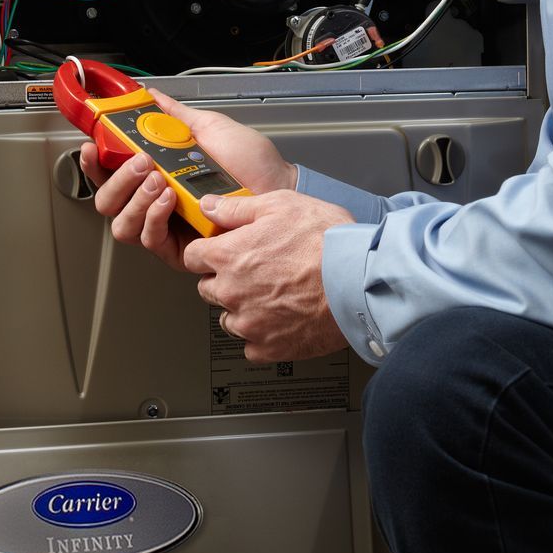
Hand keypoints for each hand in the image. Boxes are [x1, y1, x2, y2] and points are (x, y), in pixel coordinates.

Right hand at [80, 88, 296, 269]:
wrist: (276, 186)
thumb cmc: (250, 163)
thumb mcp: (208, 128)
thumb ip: (175, 116)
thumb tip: (153, 97)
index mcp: (156, 174)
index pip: (110, 174)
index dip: (94, 163)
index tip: (92, 146)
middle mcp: (155, 203)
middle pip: (108, 202)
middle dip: (118, 180)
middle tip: (141, 161)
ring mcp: (166, 227)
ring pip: (122, 224)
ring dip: (135, 198)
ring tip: (159, 178)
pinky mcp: (181, 250)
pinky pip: (150, 239)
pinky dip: (154, 217)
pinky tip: (168, 199)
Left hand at [183, 190, 352, 362]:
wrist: (359, 281)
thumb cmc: (326, 242)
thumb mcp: (281, 205)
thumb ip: (237, 208)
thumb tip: (209, 206)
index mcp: (229, 256)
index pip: (193, 257)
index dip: (207, 251)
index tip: (220, 252)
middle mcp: (232, 292)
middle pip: (207, 289)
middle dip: (225, 279)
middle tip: (255, 271)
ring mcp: (249, 323)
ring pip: (228, 319)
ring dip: (242, 309)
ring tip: (272, 295)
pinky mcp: (270, 347)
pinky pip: (251, 347)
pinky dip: (262, 336)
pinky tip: (281, 320)